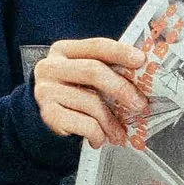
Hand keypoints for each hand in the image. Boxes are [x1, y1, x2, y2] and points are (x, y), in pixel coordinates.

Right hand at [33, 37, 149, 145]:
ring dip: (112, 122)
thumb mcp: (83, 76)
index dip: (121, 52)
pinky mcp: (48, 114)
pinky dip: (98, 134)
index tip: (141, 60)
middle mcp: (51, 67)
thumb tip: (142, 80)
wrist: (41, 118)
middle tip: (140, 104)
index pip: (97, 46)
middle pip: (94, 71)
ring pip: (91, 102)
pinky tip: (99, 138)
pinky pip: (85, 124)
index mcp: (64, 51)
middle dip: (122, 88)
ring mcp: (46, 90)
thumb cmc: (71, 94)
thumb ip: (106, 71)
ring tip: (120, 133)